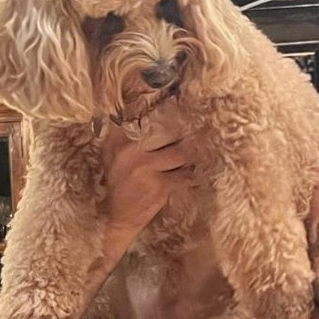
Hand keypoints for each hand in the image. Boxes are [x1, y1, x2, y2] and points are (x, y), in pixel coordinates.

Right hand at [101, 97, 197, 237]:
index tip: (181, 100)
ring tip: (205, 150)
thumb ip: (125, 135)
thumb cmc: (118, 185)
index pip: (142, 116)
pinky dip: (195, 177)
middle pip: (167, 131)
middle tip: (203, 126)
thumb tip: (151, 113)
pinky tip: (202, 175)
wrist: (114, 218)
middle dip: (186, 131)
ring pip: (180, 153)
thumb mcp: (113, 156)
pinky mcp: (158, 186)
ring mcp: (145, 167)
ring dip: (194, 154)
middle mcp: (129, 149)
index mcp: (117, 139)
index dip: (164, 108)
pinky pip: (184, 177)